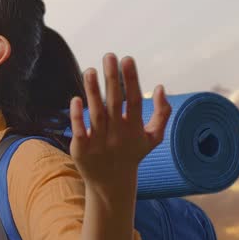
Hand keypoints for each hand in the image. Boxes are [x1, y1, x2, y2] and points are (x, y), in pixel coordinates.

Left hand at [69, 53, 169, 193]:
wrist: (111, 184)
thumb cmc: (132, 154)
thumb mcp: (153, 138)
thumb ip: (163, 113)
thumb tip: (160, 86)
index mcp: (134, 129)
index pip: (135, 101)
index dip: (131, 80)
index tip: (127, 58)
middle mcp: (117, 134)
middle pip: (114, 103)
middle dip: (112, 79)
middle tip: (109, 55)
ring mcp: (99, 142)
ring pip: (96, 113)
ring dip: (92, 91)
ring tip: (89, 70)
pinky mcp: (82, 149)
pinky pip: (79, 131)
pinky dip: (77, 116)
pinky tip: (75, 99)